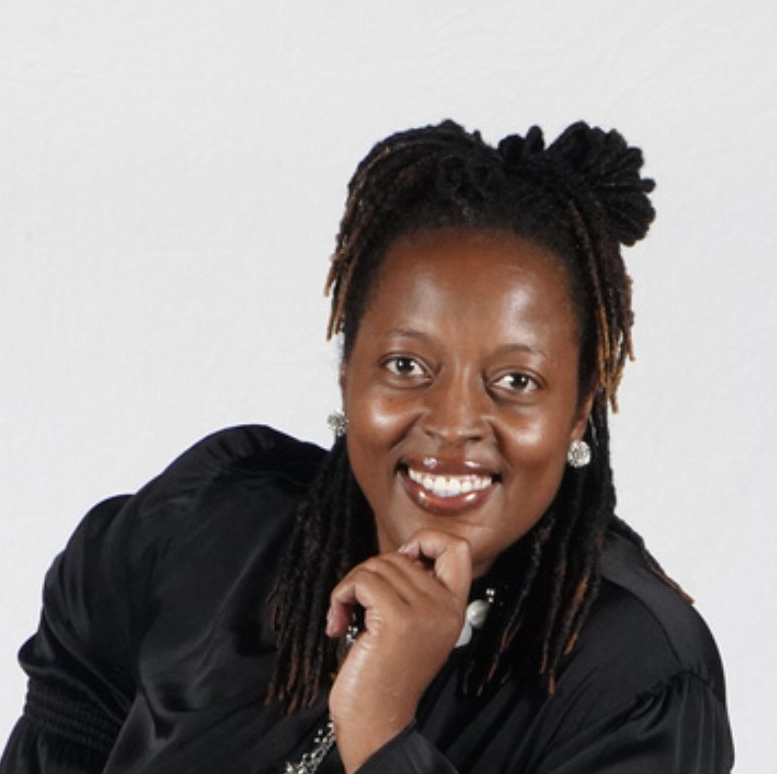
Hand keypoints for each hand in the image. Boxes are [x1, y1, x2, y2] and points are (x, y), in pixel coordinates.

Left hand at [326, 529, 471, 772]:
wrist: (377, 722)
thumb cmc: (387, 676)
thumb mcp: (417, 629)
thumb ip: (418, 591)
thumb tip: (401, 554)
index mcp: (454, 608)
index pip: (457, 548)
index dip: (427, 541)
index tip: (403, 560)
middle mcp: (444, 607)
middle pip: (400, 556)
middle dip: (370, 574)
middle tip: (359, 605)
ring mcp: (422, 611)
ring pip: (377, 565)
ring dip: (351, 587)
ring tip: (348, 616)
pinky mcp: (395, 617)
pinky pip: (361, 580)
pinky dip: (341, 596)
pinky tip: (339, 621)